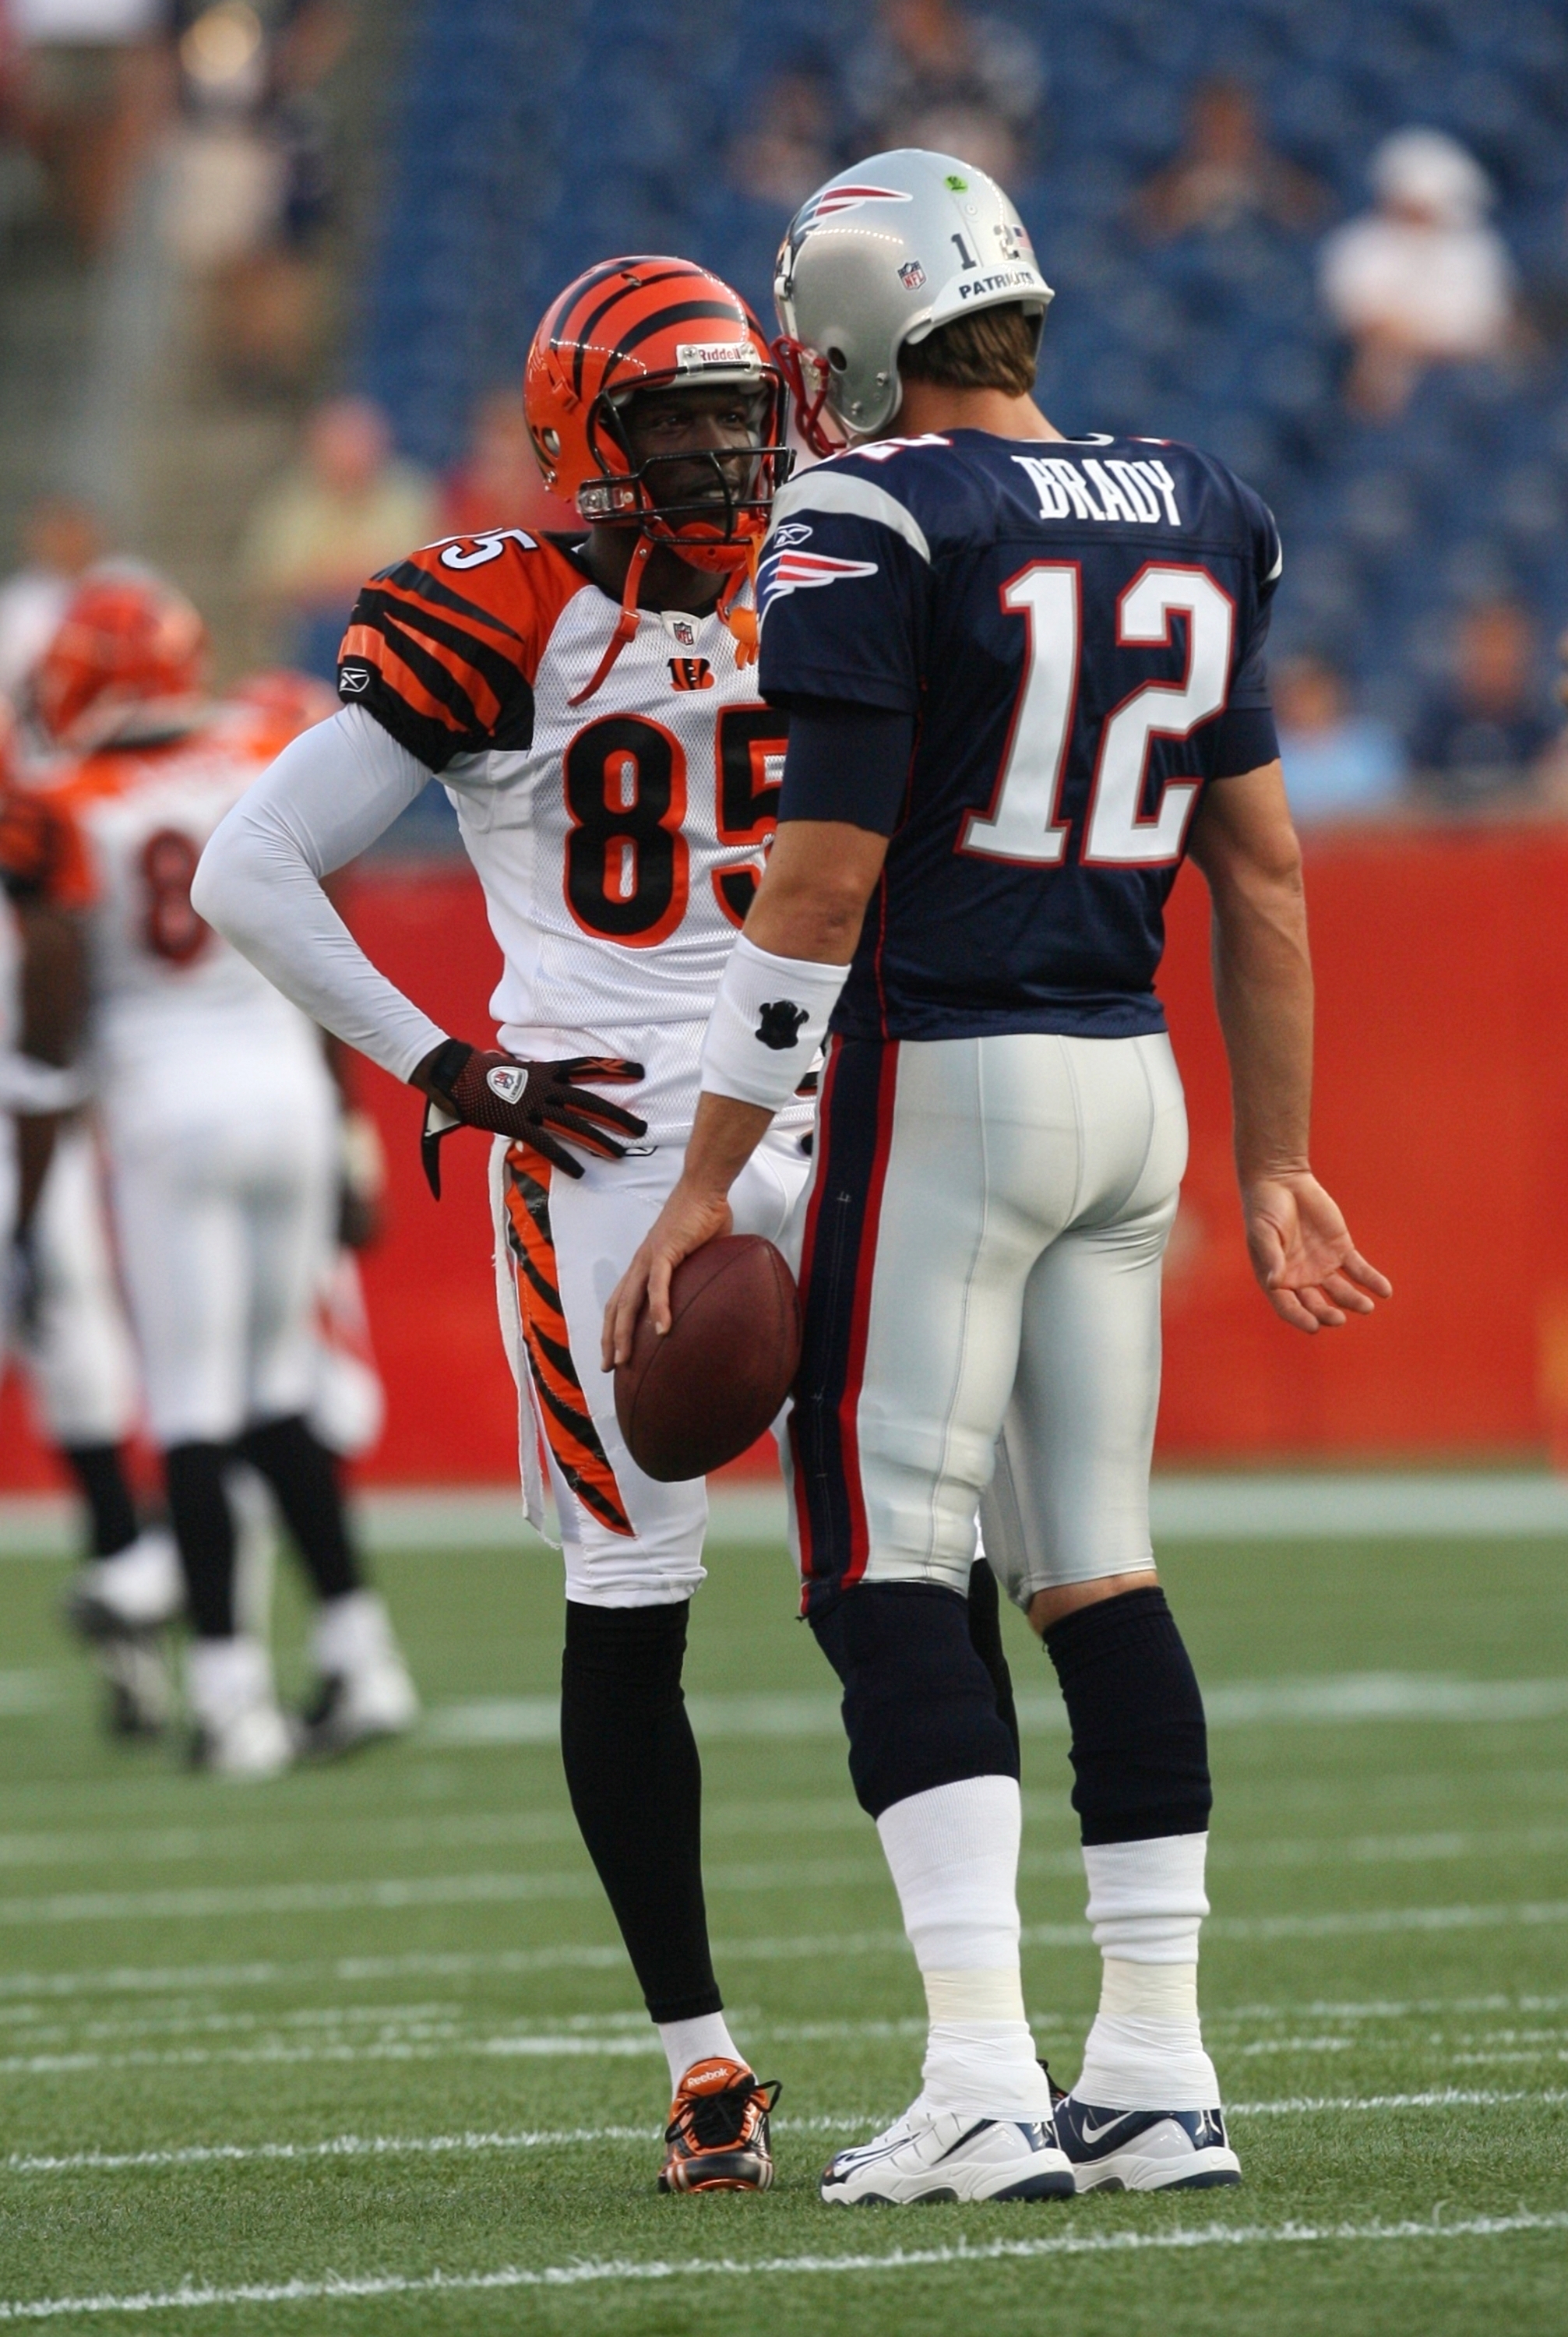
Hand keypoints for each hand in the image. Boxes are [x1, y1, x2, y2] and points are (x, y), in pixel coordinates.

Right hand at [413, 1041, 644, 1196]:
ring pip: (575, 1122)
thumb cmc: (478, 1072)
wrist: (454, 1074)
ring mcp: (532, 1104)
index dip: (615, 1069)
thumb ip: (522, 1073)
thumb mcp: (508, 1067)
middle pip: (590, 1100)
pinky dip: (565, 1157)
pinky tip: (581, 1171)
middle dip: (618, 1115)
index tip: (640, 1072)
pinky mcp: (518, 1122)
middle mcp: (545, 1086)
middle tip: (643, 1129)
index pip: (587, 1066)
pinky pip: (547, 1142)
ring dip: (600, 1139)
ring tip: (622, 1153)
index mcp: (544, 1070)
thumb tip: (519, 1068)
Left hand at [601, 1177, 732, 1371]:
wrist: (705, 1188)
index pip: (620, 1301)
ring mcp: (650, 1257)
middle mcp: (640, 1263)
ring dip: (624, 1333)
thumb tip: (712, 1295)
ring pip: (629, 1301)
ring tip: (625, 1359)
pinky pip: (658, 1285)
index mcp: (644, 1265)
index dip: (613, 1328)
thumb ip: (695, 1276)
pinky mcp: (666, 1251)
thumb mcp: (697, 1256)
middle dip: (610, 1339)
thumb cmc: (703, 1218)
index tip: (614, 1353)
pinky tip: (662, 1330)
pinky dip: (658, 1308)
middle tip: (610, 1367)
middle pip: (616, 1307)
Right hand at [1242, 1170, 1390, 1332]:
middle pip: (1317, 1305)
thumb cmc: (1264, 1209)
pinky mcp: (1341, 1250)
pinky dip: (1371, 1280)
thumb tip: (1275, 1283)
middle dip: (1328, 1314)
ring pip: (1341, 1292)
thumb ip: (1271, 1258)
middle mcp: (1300, 1278)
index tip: (1314, 1326)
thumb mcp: (1263, 1233)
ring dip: (1354, 1301)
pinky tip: (1384, 1291)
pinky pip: (1358, 1270)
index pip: (1288, 1307)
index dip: (1300, 1318)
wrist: (1281, 1180)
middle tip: (1339, 1319)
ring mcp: (1322, 1266)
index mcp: (1277, 1279)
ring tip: (1367, 1307)